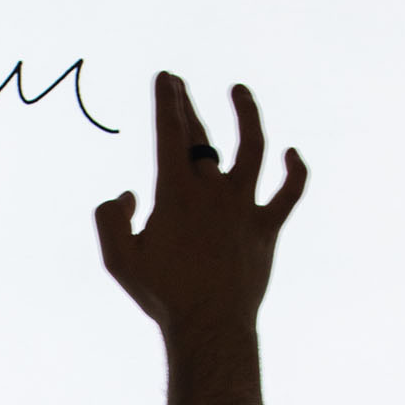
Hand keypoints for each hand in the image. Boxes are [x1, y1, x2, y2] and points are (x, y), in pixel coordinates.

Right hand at [94, 72, 306, 338]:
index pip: (170, 133)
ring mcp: (244, 206)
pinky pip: (289, 192)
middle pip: (202, 135)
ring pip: (254, 148)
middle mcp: (213, 191)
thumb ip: (109, 218)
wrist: (210, 325)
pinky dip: (295, 170)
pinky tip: (292, 154)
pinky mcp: (266, 228)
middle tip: (179, 84)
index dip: (167, 101)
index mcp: (175, 193)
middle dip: (187, 104)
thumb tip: (128, 194)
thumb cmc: (162, 294)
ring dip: (248, 114)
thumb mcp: (117, 259)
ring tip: (240, 91)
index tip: (165, 79)